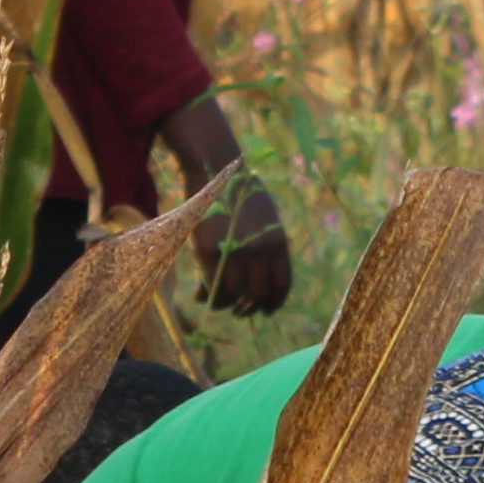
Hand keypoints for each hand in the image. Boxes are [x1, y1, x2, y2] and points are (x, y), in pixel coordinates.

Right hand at [193, 160, 292, 316]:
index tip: (265, 310)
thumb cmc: (240, 194)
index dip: (273, 303)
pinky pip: (213, 286)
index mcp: (278, 241)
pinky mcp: (210, 251)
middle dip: (249, 308)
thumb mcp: (266, 219)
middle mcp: (259, 249)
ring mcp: (234, 251)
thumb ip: (267, 247)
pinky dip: (208, 296)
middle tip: (240, 311)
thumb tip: (258, 280)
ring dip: (226, 305)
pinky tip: (201, 295)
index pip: (282, 285)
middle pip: (258, 295)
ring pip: (234, 295)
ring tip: (219, 302)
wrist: (216, 171)